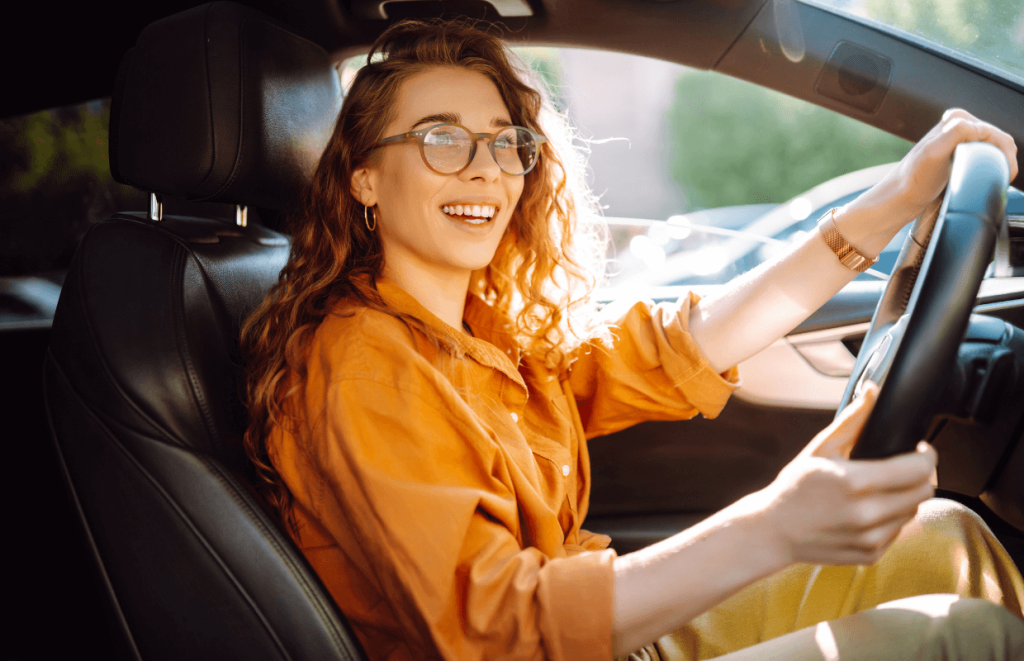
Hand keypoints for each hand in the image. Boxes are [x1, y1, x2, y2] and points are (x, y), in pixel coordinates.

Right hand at [756, 382, 937, 565]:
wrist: (774, 531)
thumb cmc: (794, 487)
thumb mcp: (820, 448)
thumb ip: (852, 420)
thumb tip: (873, 391)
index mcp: (855, 482)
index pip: (919, 469)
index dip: (927, 455)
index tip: (920, 449)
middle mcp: (867, 514)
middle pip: (924, 491)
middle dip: (921, 475)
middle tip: (905, 466)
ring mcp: (871, 538)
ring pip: (913, 511)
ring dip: (906, 497)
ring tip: (883, 488)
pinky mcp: (871, 554)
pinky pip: (898, 531)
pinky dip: (891, 518)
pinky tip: (869, 510)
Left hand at [851, 108, 1017, 235]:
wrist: (900, 199)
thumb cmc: (914, 179)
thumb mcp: (934, 152)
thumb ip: (957, 132)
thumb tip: (980, 127)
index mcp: (956, 119)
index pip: (994, 131)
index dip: (1005, 151)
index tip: (1006, 172)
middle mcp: (957, 126)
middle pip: (997, 139)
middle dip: (1006, 157)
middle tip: (1006, 178)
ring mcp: (959, 141)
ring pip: (995, 148)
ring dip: (1003, 162)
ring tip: (1001, 179)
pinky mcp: (958, 157)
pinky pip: (986, 157)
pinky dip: (995, 165)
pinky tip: (993, 177)